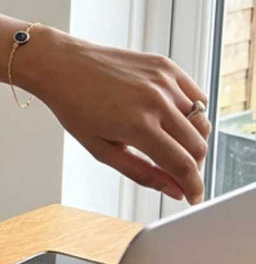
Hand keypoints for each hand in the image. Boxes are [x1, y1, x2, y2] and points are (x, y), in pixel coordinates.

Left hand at [25, 32, 209, 203]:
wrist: (61, 65)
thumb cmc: (74, 107)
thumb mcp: (100, 149)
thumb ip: (141, 172)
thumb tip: (175, 191)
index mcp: (138, 125)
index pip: (183, 165)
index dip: (193, 188)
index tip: (194, 197)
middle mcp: (156, 101)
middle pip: (198, 147)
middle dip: (193, 167)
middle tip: (178, 172)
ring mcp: (163, 81)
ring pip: (202, 122)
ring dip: (194, 141)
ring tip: (171, 145)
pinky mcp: (166, 66)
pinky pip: (198, 96)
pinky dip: (194, 113)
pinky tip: (174, 120)